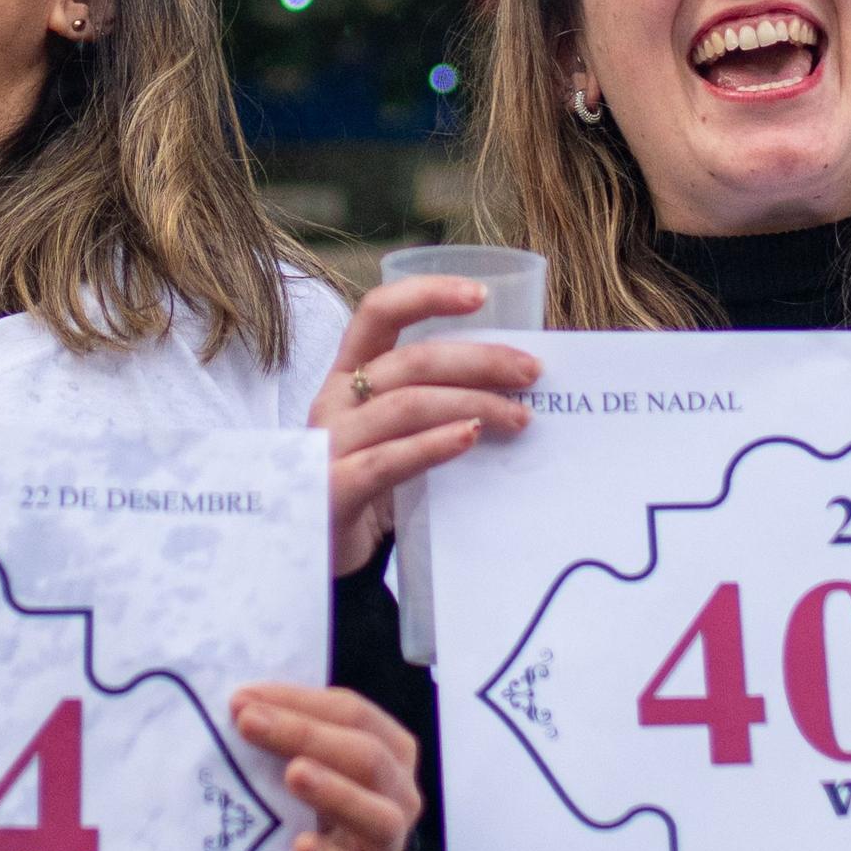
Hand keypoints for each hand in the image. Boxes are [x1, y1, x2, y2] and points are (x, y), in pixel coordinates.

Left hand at [232, 681, 420, 850]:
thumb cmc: (316, 801)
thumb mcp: (312, 758)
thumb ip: (290, 729)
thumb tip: (241, 703)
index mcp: (391, 748)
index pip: (352, 713)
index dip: (299, 702)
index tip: (243, 700)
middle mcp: (400, 793)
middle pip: (366, 756)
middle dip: (305, 734)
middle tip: (249, 724)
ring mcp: (388, 845)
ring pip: (379, 816)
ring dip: (335, 792)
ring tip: (293, 774)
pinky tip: (302, 847)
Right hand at [308, 276, 541, 576]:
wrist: (319, 555)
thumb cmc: (370, 483)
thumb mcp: (394, 432)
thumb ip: (433, 403)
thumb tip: (514, 385)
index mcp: (346, 374)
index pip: (378, 312)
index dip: (427, 294)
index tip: (481, 294)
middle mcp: (333, 400)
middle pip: (408, 361)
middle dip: (478, 360)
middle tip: (531, 373)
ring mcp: (330, 444)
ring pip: (406, 406)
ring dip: (472, 404)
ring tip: (519, 416)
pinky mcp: (335, 490)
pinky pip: (389, 461)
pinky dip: (433, 445)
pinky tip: (470, 439)